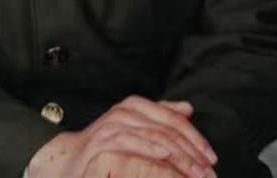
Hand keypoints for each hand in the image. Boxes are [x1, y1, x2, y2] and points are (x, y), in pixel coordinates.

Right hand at [27, 97, 216, 177]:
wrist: (66, 161)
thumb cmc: (102, 147)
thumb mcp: (132, 127)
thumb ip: (159, 116)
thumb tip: (188, 108)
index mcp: (136, 105)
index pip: (174, 119)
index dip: (195, 139)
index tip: (211, 158)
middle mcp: (126, 111)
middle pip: (168, 129)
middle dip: (192, 154)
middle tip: (207, 173)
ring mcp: (114, 125)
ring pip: (155, 138)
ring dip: (178, 159)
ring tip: (194, 174)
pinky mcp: (104, 142)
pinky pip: (134, 146)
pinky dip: (152, 152)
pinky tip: (165, 158)